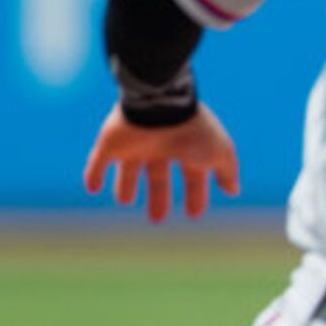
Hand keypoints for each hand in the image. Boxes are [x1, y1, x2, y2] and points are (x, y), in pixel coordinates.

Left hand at [82, 104, 240, 222]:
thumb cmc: (192, 130)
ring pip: (129, 169)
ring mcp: (134, 145)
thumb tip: (234, 190)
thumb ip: (227, 170)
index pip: (192, 176)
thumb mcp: (219, 153)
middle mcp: (160, 147)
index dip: (194, 195)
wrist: (159, 105)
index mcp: (186, 149)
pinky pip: (99, 160)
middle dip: (158, 197)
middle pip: (158, 176)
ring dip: (126, 185)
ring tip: (125, 200)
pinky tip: (92, 188)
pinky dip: (94, 173)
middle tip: (156, 219)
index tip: (193, 214)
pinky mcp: (111, 143)